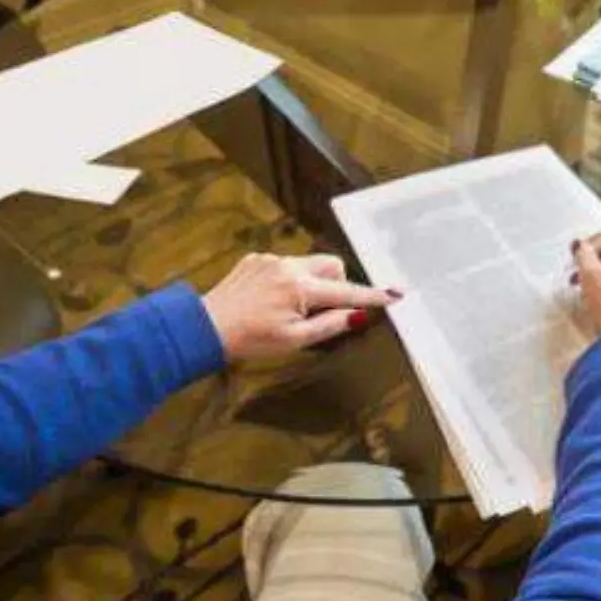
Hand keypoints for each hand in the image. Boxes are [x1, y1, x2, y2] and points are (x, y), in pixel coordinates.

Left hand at [202, 253, 401, 360]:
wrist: (205, 328)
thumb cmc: (250, 340)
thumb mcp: (295, 340)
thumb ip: (330, 325)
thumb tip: (357, 315)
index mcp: (300, 288)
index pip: (347, 291)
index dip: (371, 296)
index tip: (394, 295)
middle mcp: (288, 267)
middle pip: (332, 265)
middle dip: (338, 283)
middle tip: (325, 308)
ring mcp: (270, 260)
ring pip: (309, 264)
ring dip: (312, 282)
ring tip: (291, 308)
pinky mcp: (256, 259)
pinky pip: (285, 264)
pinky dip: (289, 279)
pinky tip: (271, 300)